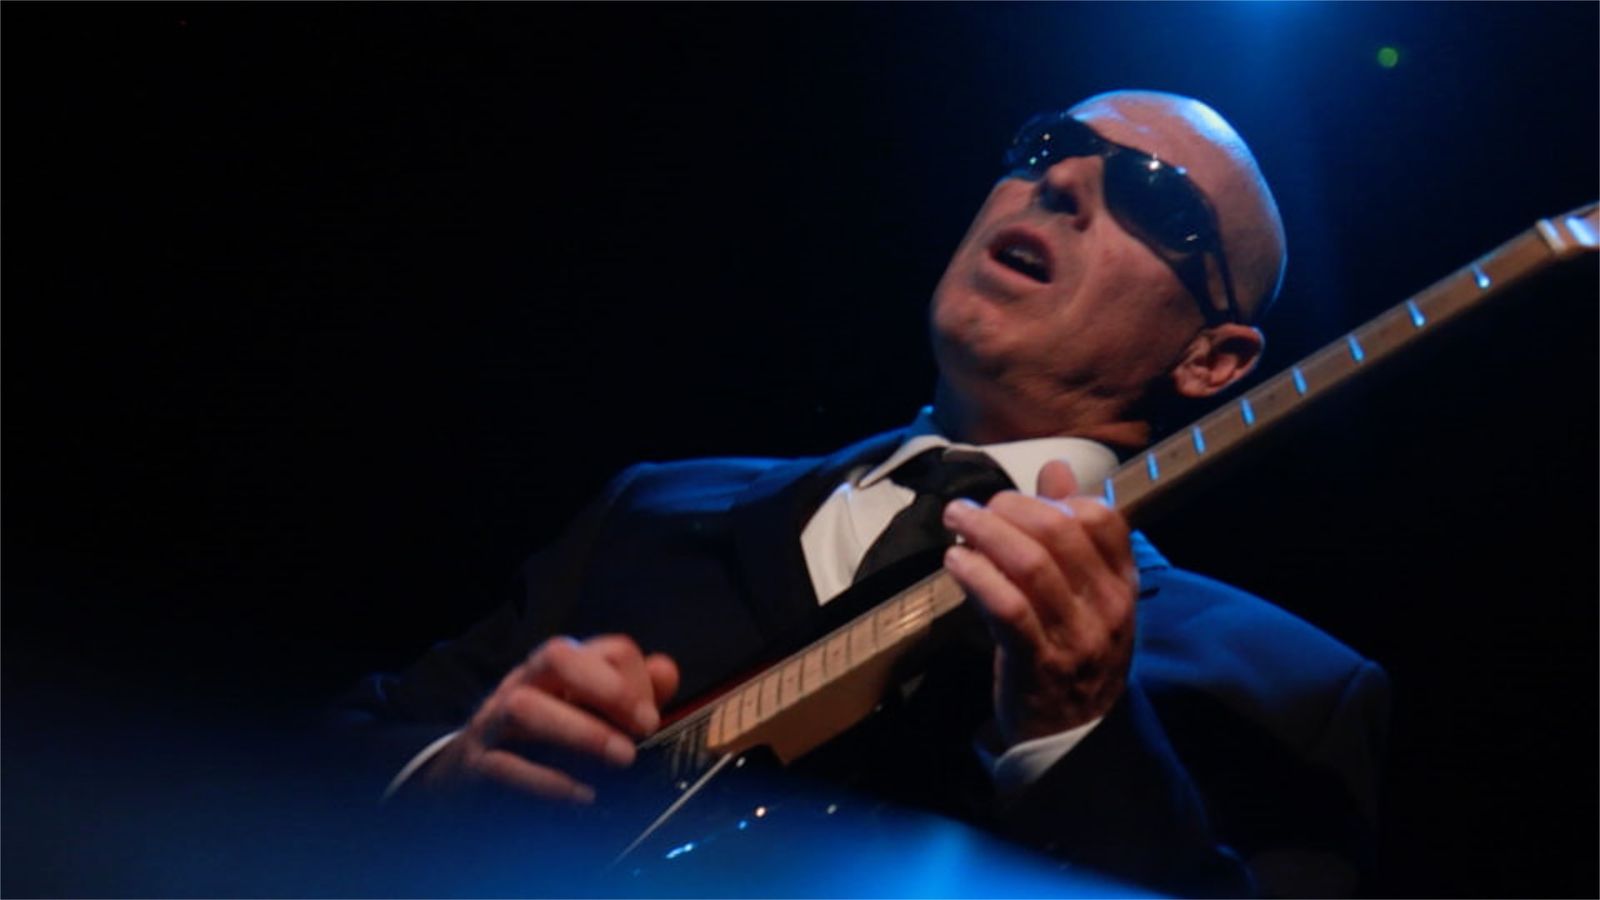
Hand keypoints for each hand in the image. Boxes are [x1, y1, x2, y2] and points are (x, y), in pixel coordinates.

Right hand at [423, 634, 679, 803]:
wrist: (468, 780)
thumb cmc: (541, 743)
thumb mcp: (591, 714)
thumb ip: (633, 694)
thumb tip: (667, 670)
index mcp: (559, 669)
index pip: (604, 648)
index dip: (634, 679)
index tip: (651, 719)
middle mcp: (525, 683)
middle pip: (557, 656)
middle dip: (606, 687)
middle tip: (644, 727)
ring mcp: (494, 721)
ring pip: (524, 706)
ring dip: (580, 731)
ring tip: (622, 758)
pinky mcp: (476, 764)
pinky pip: (504, 765)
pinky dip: (548, 780)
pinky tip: (584, 795)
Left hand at [940, 459, 1136, 745]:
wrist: (1073, 738)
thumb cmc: (1073, 654)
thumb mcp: (1084, 595)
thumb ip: (1071, 531)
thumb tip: (1056, 468)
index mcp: (1122, 585)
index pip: (1103, 519)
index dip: (1056, 499)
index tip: (1018, 501)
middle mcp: (1106, 608)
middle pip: (1060, 533)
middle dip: (1009, 508)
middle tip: (972, 508)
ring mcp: (1075, 637)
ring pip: (1031, 565)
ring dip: (986, 533)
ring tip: (956, 520)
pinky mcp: (1037, 663)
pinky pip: (1007, 607)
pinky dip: (977, 576)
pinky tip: (955, 561)